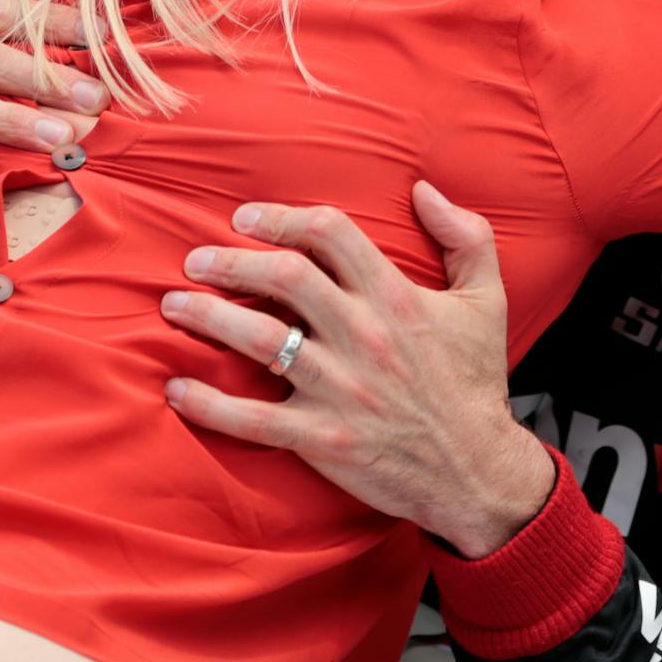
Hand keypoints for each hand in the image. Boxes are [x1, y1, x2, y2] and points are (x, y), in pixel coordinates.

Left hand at [161, 185, 556, 558]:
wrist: (478, 471)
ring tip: (173, 306)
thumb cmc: (476, 383)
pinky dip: (207, 403)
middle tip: (197, 261)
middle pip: (282, 277)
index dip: (280, 217)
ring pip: (257, 339)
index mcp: (397, 297)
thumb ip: (466, 236)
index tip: (245, 218)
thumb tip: (425, 190)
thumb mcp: (488, 300)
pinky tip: (177, 387)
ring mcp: (340, 389)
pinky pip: (250, 418)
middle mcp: (364, 336)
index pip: (329, 233)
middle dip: (229, 262)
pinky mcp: (322, 439)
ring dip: (206, 317)